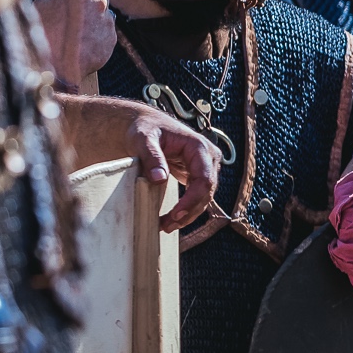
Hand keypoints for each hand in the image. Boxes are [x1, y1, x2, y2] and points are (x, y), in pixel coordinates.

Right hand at [33, 0, 114, 86]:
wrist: (48, 69)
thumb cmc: (38, 34)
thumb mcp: (38, 3)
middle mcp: (100, 4)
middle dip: (88, 1)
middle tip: (71, 14)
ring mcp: (107, 24)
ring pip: (102, 16)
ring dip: (91, 21)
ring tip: (71, 34)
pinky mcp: (111, 42)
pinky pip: (104, 34)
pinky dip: (95, 37)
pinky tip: (77, 45)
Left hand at [127, 109, 220, 229]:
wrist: (147, 125)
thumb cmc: (145, 129)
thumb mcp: (143, 139)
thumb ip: (151, 157)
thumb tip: (158, 178)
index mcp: (199, 147)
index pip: (204, 179)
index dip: (192, 199)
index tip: (175, 214)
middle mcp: (208, 158)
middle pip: (207, 191)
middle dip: (189, 211)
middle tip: (167, 226)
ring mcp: (205, 167)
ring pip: (204, 197)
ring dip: (188, 214)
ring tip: (166, 226)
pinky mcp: (197, 175)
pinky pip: (197, 195)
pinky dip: (186, 208)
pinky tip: (172, 218)